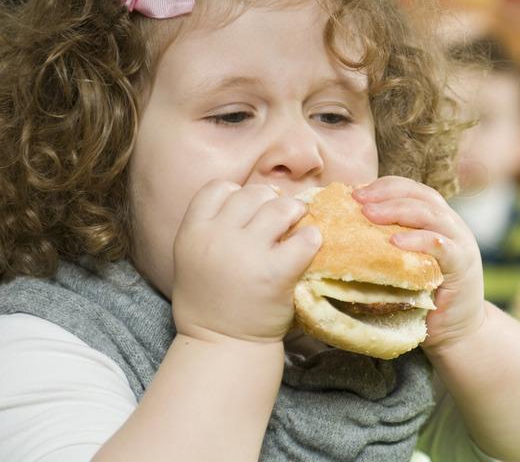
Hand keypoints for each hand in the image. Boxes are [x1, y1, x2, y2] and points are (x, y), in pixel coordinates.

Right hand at [171, 180, 321, 343]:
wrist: (222, 346)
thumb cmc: (211, 303)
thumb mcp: (192, 258)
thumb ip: (211, 228)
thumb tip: (253, 201)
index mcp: (192, 232)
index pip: (219, 188)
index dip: (237, 194)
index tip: (249, 210)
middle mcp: (217, 238)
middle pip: (252, 194)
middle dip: (270, 201)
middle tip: (280, 217)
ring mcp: (247, 254)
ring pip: (280, 208)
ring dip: (294, 212)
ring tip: (298, 224)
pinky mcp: (276, 273)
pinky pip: (304, 239)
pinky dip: (312, 238)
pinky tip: (310, 245)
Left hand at [353, 176, 484, 351]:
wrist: (456, 333)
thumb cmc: (422, 299)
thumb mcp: (402, 265)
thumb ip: (386, 245)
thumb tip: (342, 232)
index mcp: (436, 220)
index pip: (412, 190)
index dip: (384, 186)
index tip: (354, 192)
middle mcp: (451, 226)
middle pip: (421, 196)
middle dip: (387, 194)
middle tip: (357, 199)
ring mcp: (461, 244)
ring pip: (431, 215)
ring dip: (398, 211)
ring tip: (370, 214)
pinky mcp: (463, 266)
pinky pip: (441, 246)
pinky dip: (418, 240)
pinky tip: (395, 242)